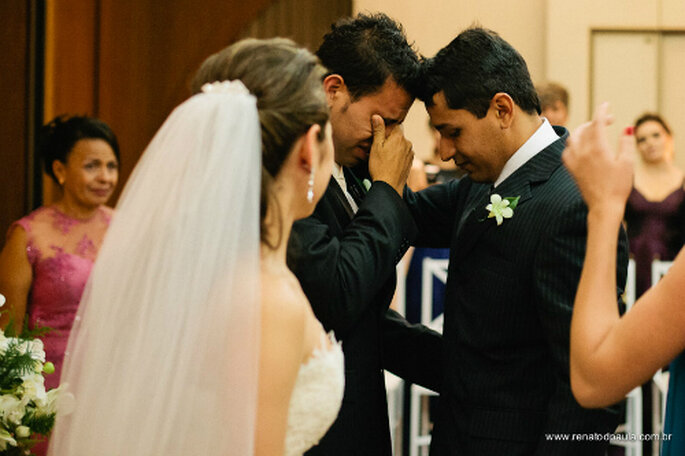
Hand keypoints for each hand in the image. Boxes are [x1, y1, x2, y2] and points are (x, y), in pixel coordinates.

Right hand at [368, 115, 413, 195]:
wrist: (389, 186)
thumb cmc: (380, 167)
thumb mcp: (375, 146)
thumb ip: (378, 130)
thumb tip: (377, 116)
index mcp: (399, 137)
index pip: (396, 125)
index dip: (388, 129)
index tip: (382, 135)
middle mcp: (407, 144)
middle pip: (399, 136)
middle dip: (391, 139)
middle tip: (381, 148)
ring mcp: (410, 153)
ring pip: (402, 145)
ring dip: (395, 148)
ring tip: (385, 157)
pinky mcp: (410, 162)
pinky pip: (404, 154)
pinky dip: (398, 156)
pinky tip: (390, 163)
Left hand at [562, 103, 633, 217]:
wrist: (603, 206)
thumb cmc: (618, 186)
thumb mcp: (627, 163)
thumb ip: (626, 143)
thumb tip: (626, 128)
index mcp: (597, 149)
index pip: (596, 123)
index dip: (601, 111)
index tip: (606, 104)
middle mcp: (582, 153)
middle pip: (585, 128)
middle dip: (596, 120)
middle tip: (608, 120)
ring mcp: (574, 161)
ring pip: (573, 138)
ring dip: (583, 130)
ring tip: (594, 130)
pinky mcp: (571, 170)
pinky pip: (566, 150)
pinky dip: (573, 143)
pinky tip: (581, 145)